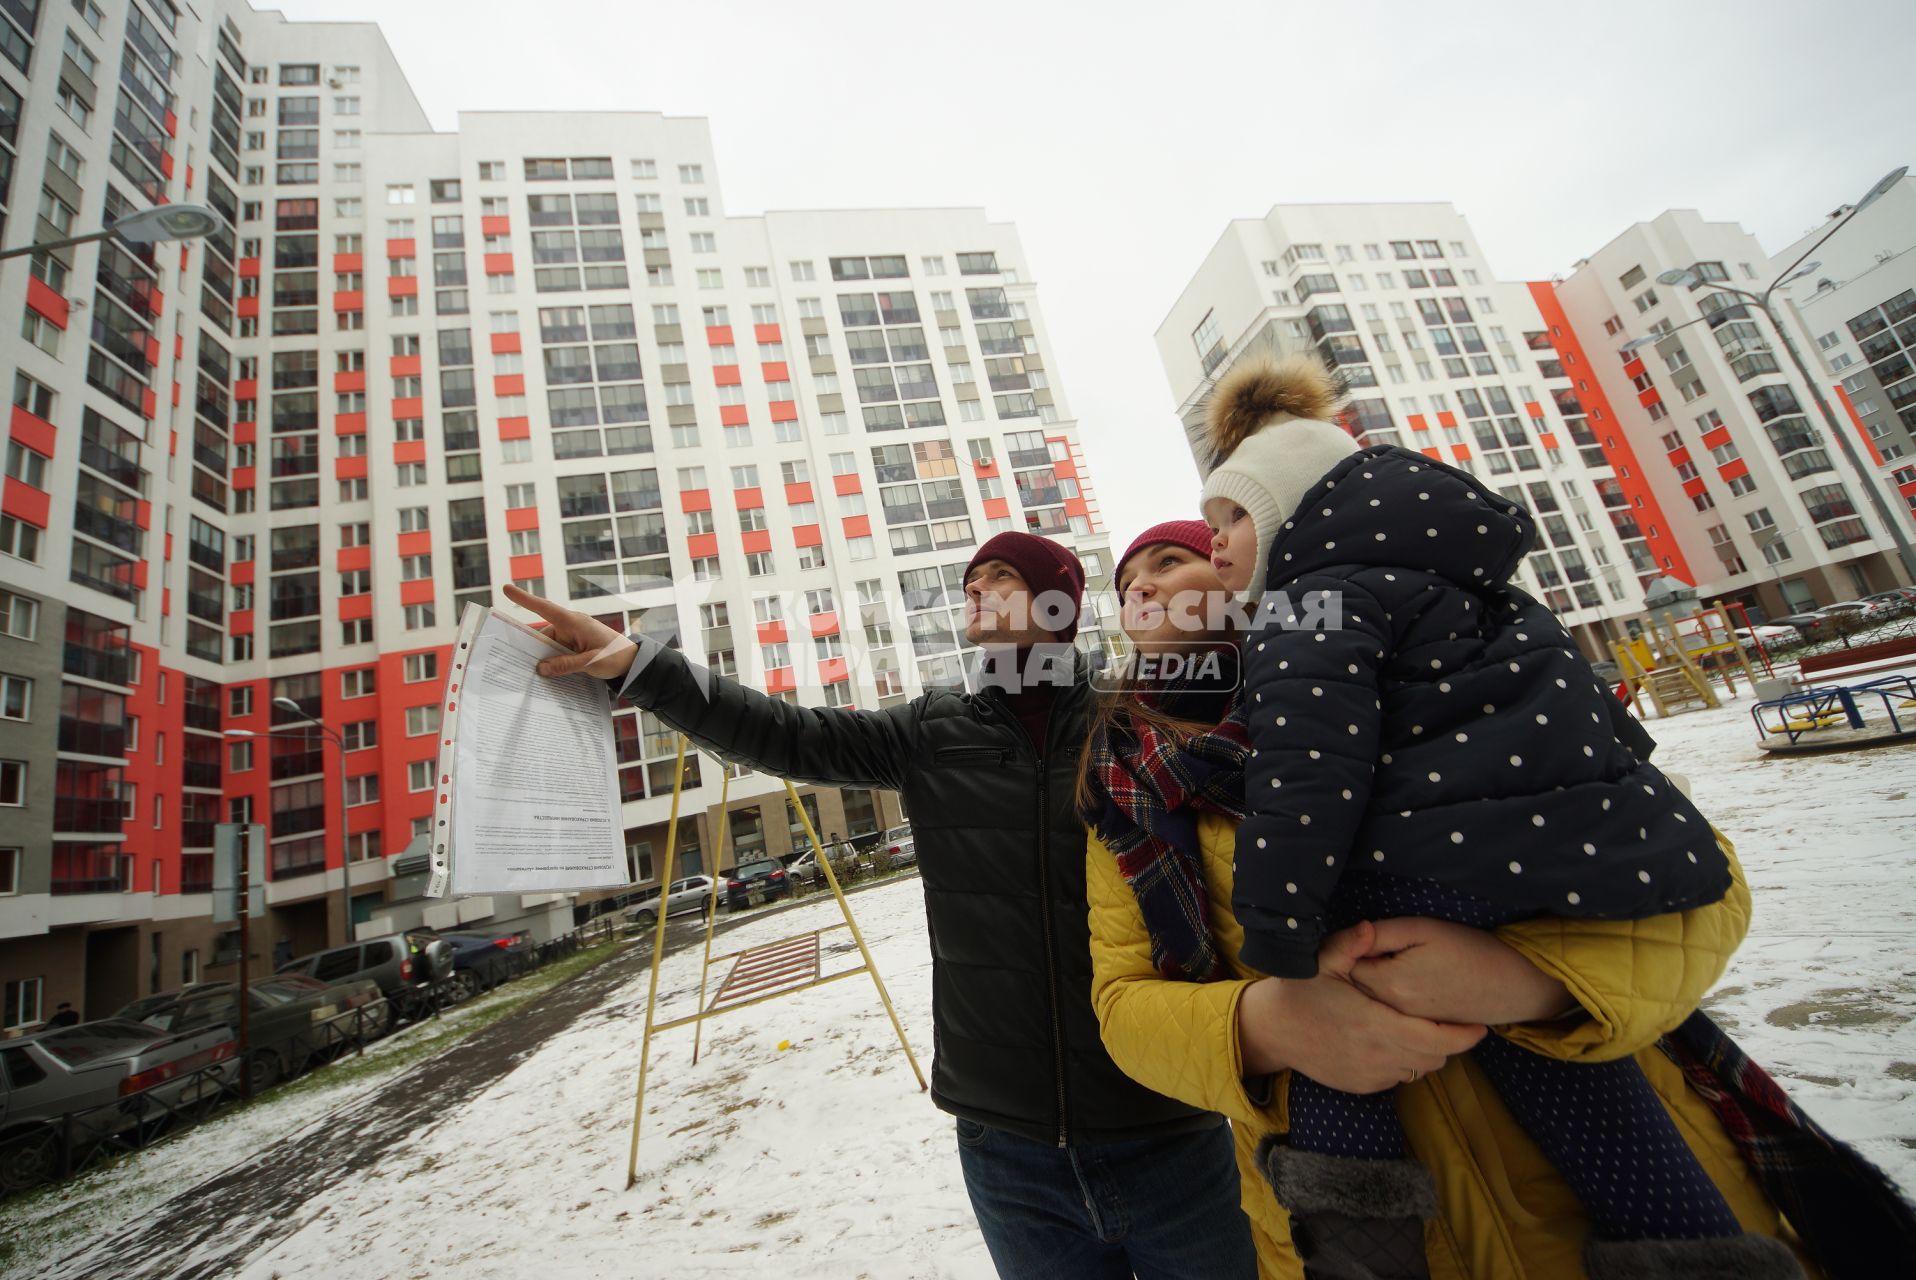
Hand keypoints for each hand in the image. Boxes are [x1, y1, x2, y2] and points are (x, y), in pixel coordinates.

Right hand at [501, 584, 639, 679]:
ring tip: (534, 677)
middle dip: (530, 649)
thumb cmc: (616, 657)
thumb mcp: (592, 662)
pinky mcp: (574, 646)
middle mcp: (570, 626)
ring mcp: (572, 636)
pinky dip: (552, 662)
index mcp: (573, 622)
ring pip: (548, 646)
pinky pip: (557, 652)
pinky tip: (548, 676)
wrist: (633, 662)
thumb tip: (540, 668)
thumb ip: (567, 665)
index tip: (505, 589)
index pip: (544, 608)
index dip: (524, 599)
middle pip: (542, 635)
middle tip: (513, 663)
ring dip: (543, 660)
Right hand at [1237, 922, 1485, 1092]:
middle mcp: (1378, 1056)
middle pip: (1435, 1059)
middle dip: (1449, 1042)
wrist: (1273, 1031)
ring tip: (1425, 1029)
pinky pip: (1398, 1078)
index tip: (1479, 1025)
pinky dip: (1405, 1062)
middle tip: (1452, 1021)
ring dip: (1428, 1053)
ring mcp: (1371, 1075)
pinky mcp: (1362, 1085)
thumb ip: (1352, 943)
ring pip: (1419, 1071)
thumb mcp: (1322, 961)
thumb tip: (1372, 927)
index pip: (1437, 1040)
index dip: (1463, 1036)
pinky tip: (1395, 1040)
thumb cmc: (1301, 991)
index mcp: (1376, 1025)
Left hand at [1349, 917, 1576, 1026]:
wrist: (1510, 984)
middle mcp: (1392, 1010)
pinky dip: (1385, 1004)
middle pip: (1354, 989)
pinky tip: (1400, 988)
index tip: (1360, 938)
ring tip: (1384, 968)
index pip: (1346, 966)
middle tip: (1368, 950)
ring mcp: (1405, 1025)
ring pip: (1370, 1005)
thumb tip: (1351, 935)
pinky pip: (1389, 1018)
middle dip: (1354, 970)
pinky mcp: (1417, 1031)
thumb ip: (1380, 933)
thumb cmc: (1468, 949)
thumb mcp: (1422, 928)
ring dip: (1368, 988)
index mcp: (1389, 982)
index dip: (1349, 949)